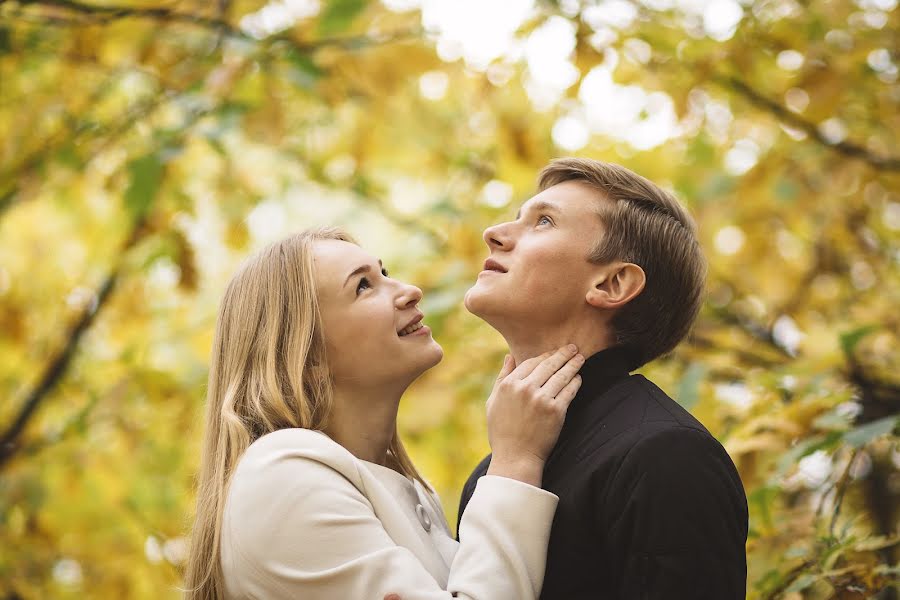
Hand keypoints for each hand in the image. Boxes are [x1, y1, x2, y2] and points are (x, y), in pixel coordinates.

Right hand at [486, 345, 583, 486]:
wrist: (516, 457)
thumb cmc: (502, 432)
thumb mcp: (494, 402)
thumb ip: (502, 377)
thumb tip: (509, 357)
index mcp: (509, 385)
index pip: (531, 362)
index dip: (545, 356)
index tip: (554, 353)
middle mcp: (525, 389)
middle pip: (548, 365)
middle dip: (563, 354)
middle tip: (573, 348)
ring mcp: (541, 399)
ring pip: (561, 375)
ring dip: (573, 364)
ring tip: (580, 358)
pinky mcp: (556, 411)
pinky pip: (569, 391)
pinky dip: (575, 382)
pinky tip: (579, 378)